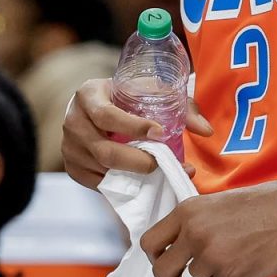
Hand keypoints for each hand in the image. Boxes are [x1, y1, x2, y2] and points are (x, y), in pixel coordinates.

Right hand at [62, 78, 212, 188]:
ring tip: (159, 174)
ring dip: (133, 177)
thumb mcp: (148, 91)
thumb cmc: (126, 96)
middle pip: (105, 151)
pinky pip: (99, 184)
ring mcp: (70, 149)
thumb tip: (206, 131)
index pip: (107, 115)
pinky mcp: (74, 169)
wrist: (96, 107)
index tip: (160, 133)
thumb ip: (180, 107)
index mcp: (88, 95)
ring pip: (103, 171)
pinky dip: (122, 185)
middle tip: (162, 163)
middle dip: (138, 161)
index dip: (134, 127)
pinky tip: (142, 182)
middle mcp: (73, 122)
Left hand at [140, 173, 276, 276]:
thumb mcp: (222, 200)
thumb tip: (181, 243)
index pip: (150, 243)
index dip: (159, 255)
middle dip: (174, 276)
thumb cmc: (270, 202)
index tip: (173, 258)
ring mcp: (213, 255)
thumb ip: (198, 219)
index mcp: (190, 210)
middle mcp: (195, 232)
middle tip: (192, 272)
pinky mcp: (233, 275)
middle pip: (161, 270)